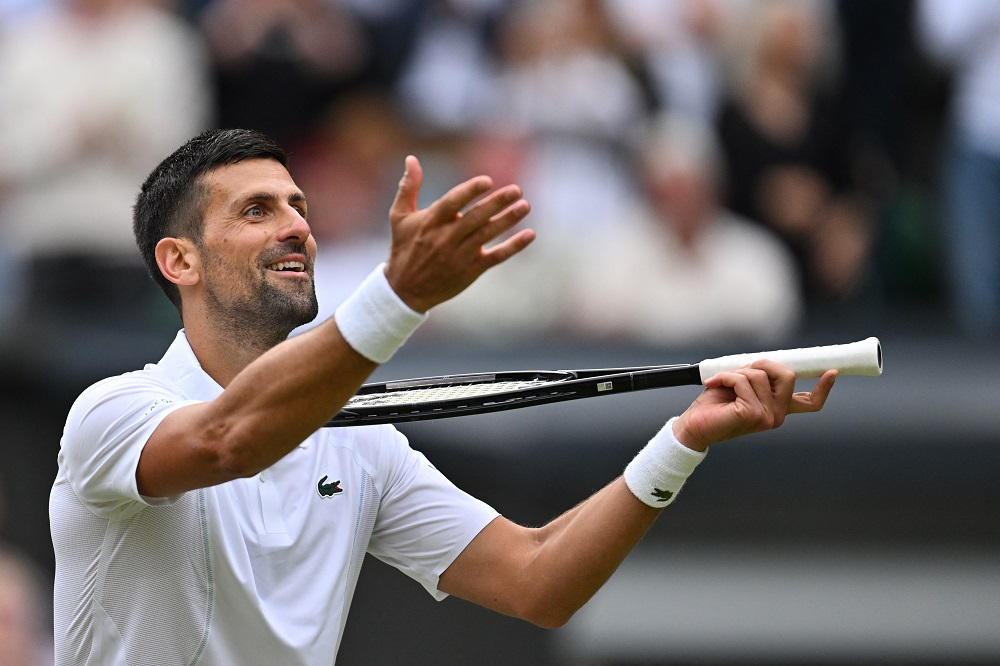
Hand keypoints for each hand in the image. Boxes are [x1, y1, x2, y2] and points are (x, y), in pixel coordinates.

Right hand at [383, 155, 534, 311]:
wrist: (406, 290)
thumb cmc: (404, 248)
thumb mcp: (399, 217)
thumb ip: (408, 187)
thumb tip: (412, 158)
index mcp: (430, 223)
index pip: (452, 203)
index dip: (469, 191)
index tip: (487, 181)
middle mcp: (445, 239)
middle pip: (474, 218)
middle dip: (496, 203)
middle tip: (516, 190)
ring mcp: (459, 256)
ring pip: (487, 235)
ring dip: (508, 220)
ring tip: (525, 206)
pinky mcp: (471, 271)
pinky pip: (496, 257)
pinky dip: (513, 247)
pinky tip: (529, 234)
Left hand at [672, 360, 836, 451]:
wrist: (692, 426)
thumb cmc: (714, 405)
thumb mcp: (741, 386)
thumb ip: (758, 378)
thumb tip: (766, 363)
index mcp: (778, 409)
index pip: (810, 403)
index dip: (824, 388)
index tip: (832, 372)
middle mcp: (777, 416)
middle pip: (787, 375)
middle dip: (762, 363)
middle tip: (739, 370)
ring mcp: (767, 418)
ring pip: (759, 375)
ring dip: (736, 372)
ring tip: (721, 383)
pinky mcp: (752, 415)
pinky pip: (742, 380)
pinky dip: (726, 377)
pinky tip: (714, 385)